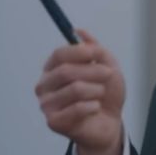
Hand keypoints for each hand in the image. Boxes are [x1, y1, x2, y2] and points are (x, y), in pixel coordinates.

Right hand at [35, 29, 125, 154]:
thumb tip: (79, 31)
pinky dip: (92, 106)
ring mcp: (46, 104)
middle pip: (66, 71)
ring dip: (96, 90)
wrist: (110, 123)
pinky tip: (95, 107)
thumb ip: (95, 49)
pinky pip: (75, 109)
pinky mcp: (53, 121)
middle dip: (93, 71)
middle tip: (109, 74)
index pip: (59, 54)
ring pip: (74, 89)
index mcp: (53, 69)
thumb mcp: (107, 65)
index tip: (97, 53)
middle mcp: (45, 85)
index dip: (79, 52)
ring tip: (100, 94)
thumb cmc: (104, 94)